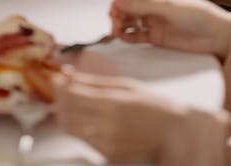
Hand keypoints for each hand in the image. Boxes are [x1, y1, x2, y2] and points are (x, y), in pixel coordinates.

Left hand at [55, 71, 181, 162]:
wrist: (173, 135)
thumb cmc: (154, 106)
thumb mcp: (127, 85)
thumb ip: (96, 81)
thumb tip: (71, 75)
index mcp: (113, 103)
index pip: (74, 95)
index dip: (61, 86)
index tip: (57, 78)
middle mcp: (107, 125)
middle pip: (68, 112)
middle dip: (60, 98)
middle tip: (61, 88)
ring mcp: (106, 143)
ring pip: (71, 128)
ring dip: (64, 113)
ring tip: (69, 100)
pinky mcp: (107, 155)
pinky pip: (83, 139)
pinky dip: (77, 125)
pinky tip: (82, 115)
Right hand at [110, 0, 230, 60]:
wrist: (219, 36)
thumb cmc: (200, 15)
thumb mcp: (170, 6)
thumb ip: (144, 5)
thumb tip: (120, 2)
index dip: (119, 3)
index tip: (113, 12)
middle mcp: (154, 6)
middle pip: (127, 9)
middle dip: (117, 15)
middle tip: (114, 24)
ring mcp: (155, 21)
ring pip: (130, 22)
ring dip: (121, 25)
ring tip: (116, 32)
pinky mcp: (157, 37)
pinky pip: (137, 36)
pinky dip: (128, 36)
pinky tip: (123, 37)